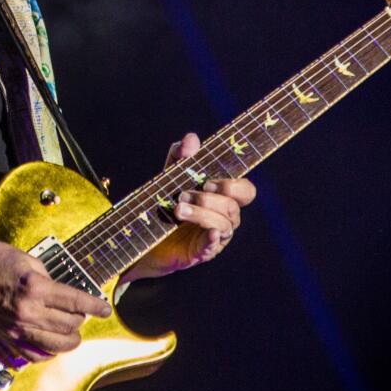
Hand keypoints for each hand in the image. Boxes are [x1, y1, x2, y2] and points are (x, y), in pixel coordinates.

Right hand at [0, 239, 111, 364]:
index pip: (76, 302)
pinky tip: (52, 343)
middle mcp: (29, 312)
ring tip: (71, 330)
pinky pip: (36, 355)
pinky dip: (49, 352)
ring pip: (57, 345)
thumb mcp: (24, 258)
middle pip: (70, 326)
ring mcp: (17, 329)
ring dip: (70, 339)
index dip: (96, 306)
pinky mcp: (7, 339)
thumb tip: (60, 291)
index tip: (105, 308)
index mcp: (36, 288)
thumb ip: (46, 276)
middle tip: (82, 312)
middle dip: (82, 320)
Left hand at [120, 132, 254, 282]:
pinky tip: (209, 232)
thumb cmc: (166, 201)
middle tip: (186, 193)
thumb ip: (181, 155)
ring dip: (201, 213)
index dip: (235, 186)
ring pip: (223, 224)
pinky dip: (213, 237)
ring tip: (177, 208)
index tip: (209, 181)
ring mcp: (215, 237)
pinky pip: (214, 246)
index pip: (246, 192)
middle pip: (233, 207)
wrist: (144, 234)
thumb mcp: (171, 174)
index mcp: (223, 198)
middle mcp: (224, 218)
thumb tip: (191, 138)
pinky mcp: (201, 252)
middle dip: (211, 199)